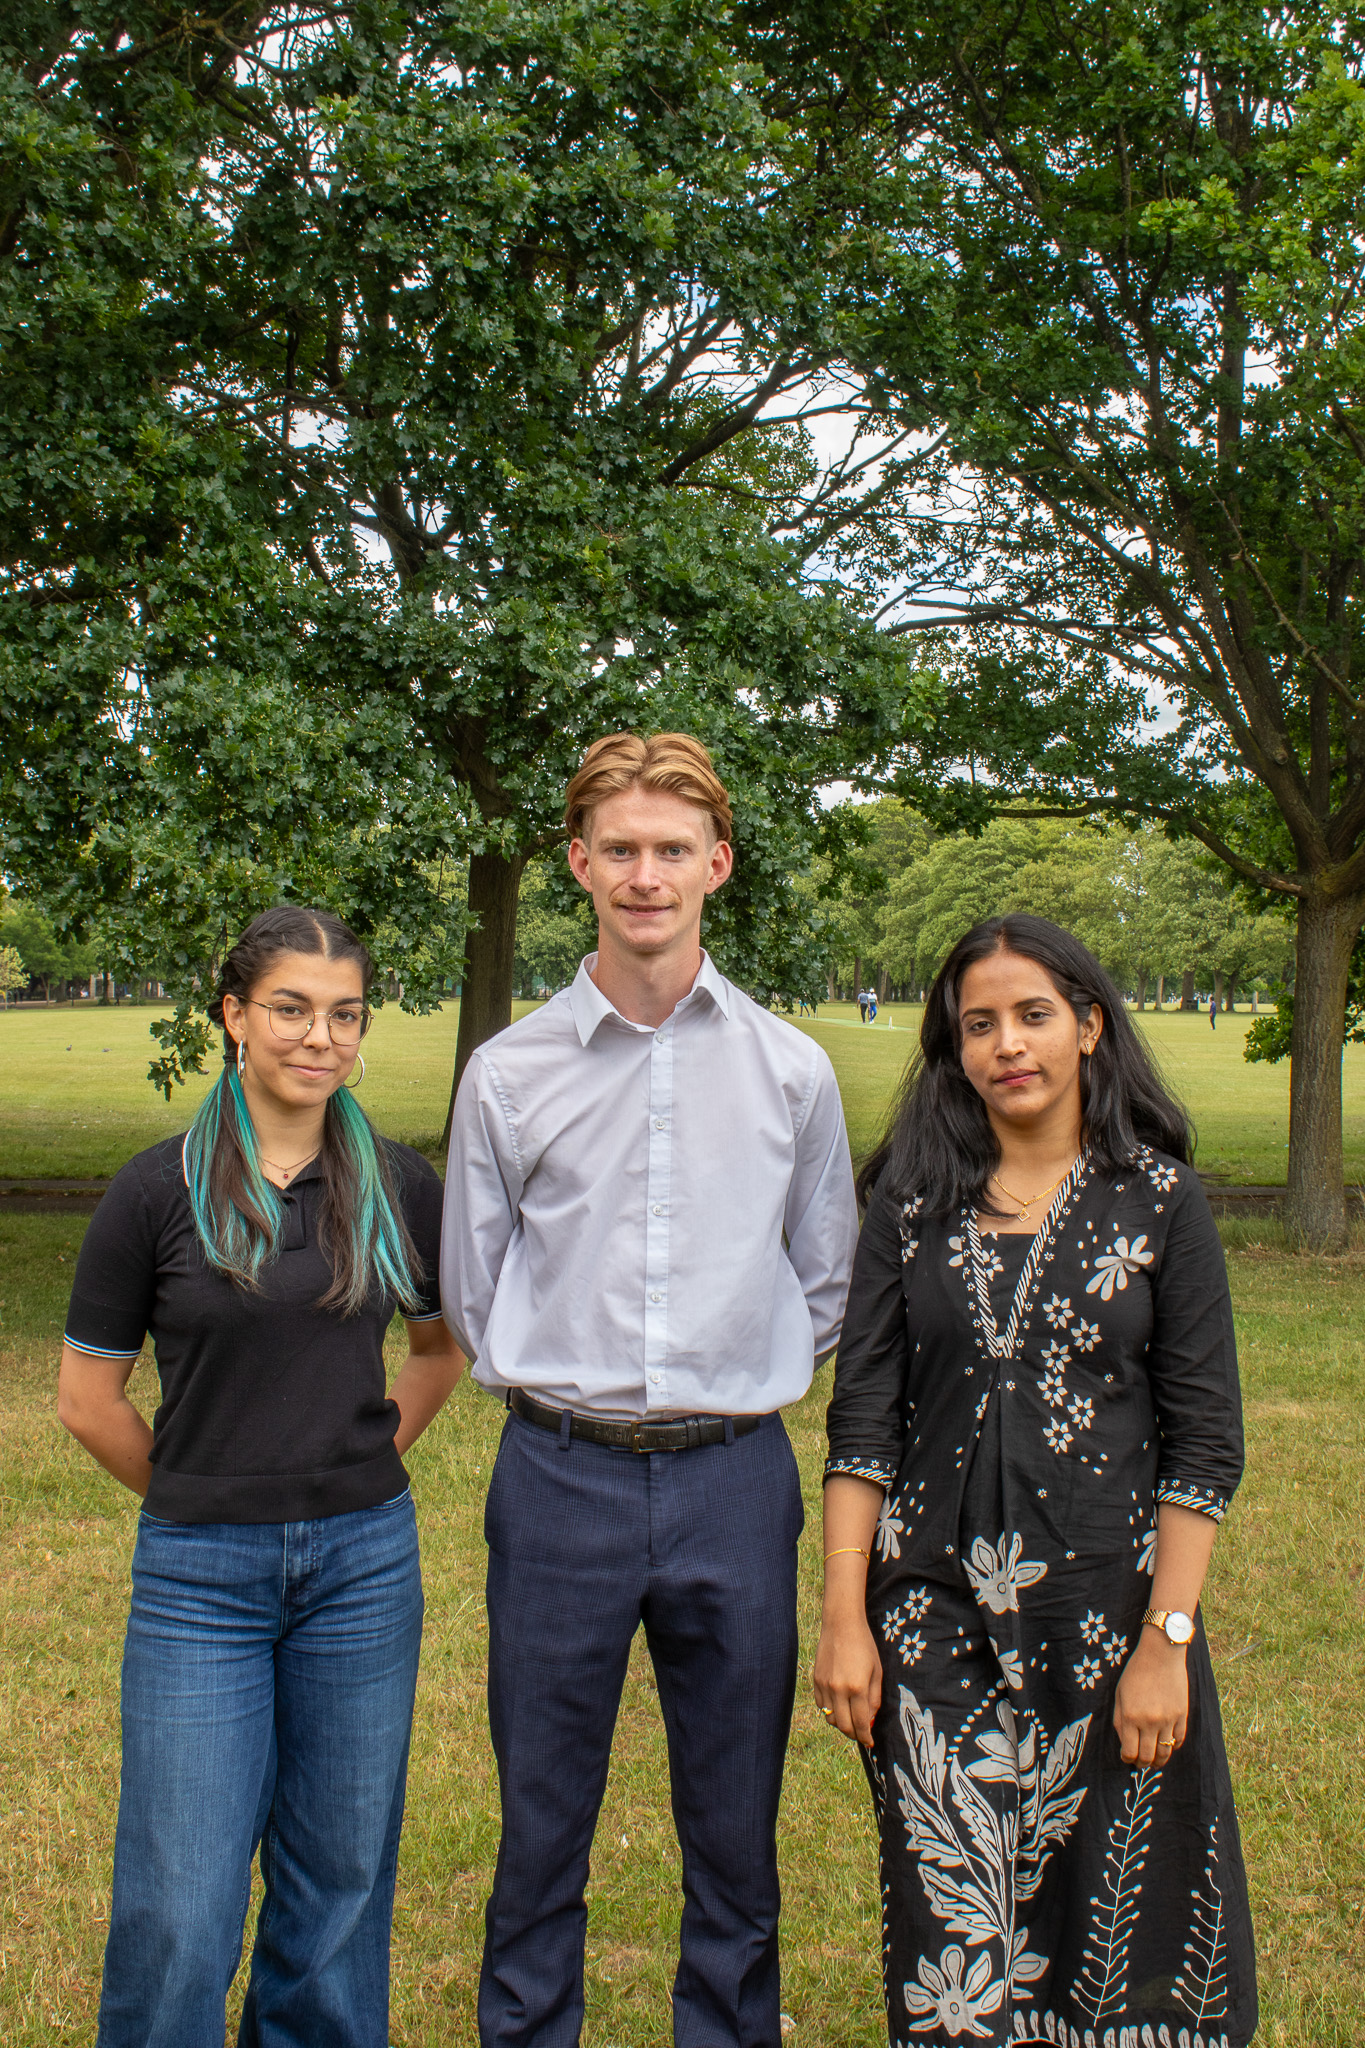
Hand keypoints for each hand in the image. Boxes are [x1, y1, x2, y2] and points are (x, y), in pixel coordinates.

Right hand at [812, 1610, 882, 1747]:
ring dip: (841, 1723)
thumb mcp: (877, 1672)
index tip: (870, 1742)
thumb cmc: (864, 1646)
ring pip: (830, 1718)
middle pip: (843, 1726)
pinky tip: (839, 1704)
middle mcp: (839, 1689)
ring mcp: (825, 1685)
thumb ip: (874, 1698)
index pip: (861, 1723)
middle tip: (861, 1734)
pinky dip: (830, 1710)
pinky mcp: (816, 1681)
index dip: (866, 1736)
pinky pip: (821, 1705)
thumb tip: (870, 1719)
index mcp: (858, 1688)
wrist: (841, 1625)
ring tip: (850, 1718)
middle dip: (854, 1734)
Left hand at [1113, 1629, 1188, 1766]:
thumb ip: (1119, 1720)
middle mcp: (1149, 1722)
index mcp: (1130, 1717)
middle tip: (1140, 1763)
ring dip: (1159, 1761)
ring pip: (1165, 1753)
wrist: (1161, 1654)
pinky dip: (1173, 1746)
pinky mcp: (1182, 1716)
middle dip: (1142, 1764)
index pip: (1129, 1752)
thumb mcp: (1120, 1694)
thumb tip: (1124, 1742)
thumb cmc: (1136, 1672)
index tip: (1127, 1757)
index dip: (1127, 1759)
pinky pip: (1179, 1740)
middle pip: (1147, 1757)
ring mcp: (1168, 1720)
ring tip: (1155, 1760)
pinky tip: (1168, 1744)